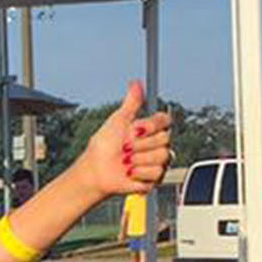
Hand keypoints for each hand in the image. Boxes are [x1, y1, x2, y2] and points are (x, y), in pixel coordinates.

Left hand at [72, 81, 171, 199]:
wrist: (96, 171)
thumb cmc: (103, 147)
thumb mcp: (117, 120)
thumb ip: (131, 103)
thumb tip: (136, 83)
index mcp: (148, 129)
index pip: (165, 121)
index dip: (152, 125)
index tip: (137, 129)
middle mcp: (155, 144)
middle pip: (165, 139)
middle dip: (140, 144)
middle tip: (125, 148)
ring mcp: (156, 161)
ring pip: (162, 156)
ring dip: (139, 159)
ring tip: (126, 161)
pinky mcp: (154, 177)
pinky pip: (157, 172)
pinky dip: (140, 172)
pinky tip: (130, 172)